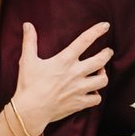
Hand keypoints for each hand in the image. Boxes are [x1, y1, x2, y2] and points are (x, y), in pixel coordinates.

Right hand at [13, 21, 112, 135]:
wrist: (31, 110)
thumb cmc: (29, 85)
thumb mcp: (28, 60)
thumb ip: (30, 41)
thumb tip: (27, 25)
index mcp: (65, 60)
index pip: (85, 40)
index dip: (97, 31)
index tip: (105, 25)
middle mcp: (76, 73)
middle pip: (101, 60)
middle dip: (106, 54)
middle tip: (107, 51)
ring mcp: (80, 89)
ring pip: (103, 80)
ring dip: (103, 75)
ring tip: (101, 72)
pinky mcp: (80, 103)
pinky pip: (97, 99)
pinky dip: (96, 95)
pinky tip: (93, 92)